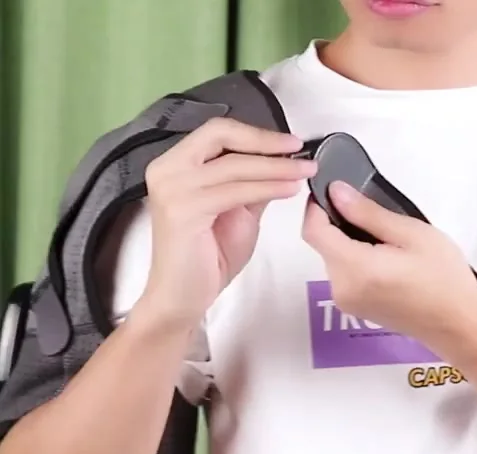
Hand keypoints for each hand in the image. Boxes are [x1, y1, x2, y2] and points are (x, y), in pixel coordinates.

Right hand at [134, 118, 316, 331]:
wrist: (183, 295)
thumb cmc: (208, 256)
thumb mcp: (238, 211)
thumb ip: (253, 184)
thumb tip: (284, 161)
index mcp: (177, 164)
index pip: (217, 131)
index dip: (257, 133)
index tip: (291, 142)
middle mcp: (167, 169)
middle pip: (221, 136)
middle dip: (266, 142)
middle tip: (301, 151)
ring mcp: (172, 188)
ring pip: (234, 165)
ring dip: (276, 167)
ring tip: (304, 172)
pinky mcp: (182, 210)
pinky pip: (235, 191)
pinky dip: (267, 188)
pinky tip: (289, 190)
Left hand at [301, 182, 476, 362]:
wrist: (459, 325)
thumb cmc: (444, 278)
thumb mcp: (412, 234)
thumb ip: (369, 212)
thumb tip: (336, 192)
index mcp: (355, 267)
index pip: (313, 230)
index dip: (317, 206)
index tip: (335, 190)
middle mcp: (342, 288)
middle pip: (324, 245)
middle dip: (341, 224)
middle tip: (378, 216)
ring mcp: (347, 302)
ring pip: (336, 258)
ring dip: (352, 243)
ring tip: (390, 241)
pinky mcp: (355, 309)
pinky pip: (346, 275)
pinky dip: (358, 261)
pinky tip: (388, 261)